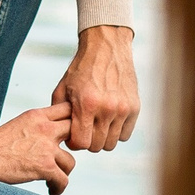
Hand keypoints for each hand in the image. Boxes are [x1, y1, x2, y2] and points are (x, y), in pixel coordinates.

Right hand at [0, 102, 77, 194]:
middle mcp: (46, 129)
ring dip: (63, 172)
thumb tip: (46, 135)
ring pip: (71, 162)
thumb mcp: (18, 124)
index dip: (74, 120)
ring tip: (54, 178)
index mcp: (37, 116)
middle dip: (75, 145)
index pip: (67, 109)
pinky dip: (58, 187)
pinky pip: (63, 180)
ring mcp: (47, 148)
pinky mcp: (45, 167)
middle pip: (77, 131)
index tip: (71, 133)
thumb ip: (35, 126)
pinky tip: (51, 190)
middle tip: (64, 156)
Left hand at [53, 24, 139, 151]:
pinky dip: (116, 132)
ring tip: (96, 125)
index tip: (73, 135)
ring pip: (112, 143)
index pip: (82, 143)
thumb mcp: (62, 89)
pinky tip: (109, 121)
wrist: (107, 48)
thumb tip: (61, 136)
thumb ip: (60, 114)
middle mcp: (107, 108)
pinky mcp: (135, 108)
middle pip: (97, 146)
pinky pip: (125, 135)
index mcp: (87, 104)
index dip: (74, 143)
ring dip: (102, 138)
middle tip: (84, 129)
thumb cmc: (81, 70)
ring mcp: (123, 109)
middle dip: (88, 141)